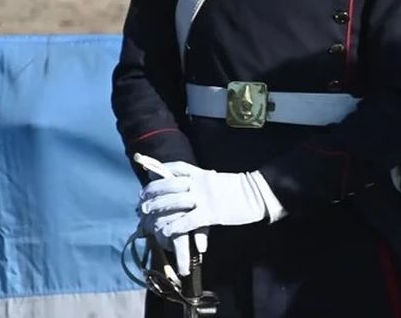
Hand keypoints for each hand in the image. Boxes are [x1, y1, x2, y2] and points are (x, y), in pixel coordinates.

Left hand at [139, 161, 269, 238]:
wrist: (258, 194)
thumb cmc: (242, 189)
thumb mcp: (220, 180)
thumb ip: (205, 182)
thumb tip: (194, 186)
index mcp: (203, 174)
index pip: (178, 168)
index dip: (161, 170)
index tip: (149, 174)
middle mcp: (200, 184)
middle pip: (169, 184)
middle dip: (152, 192)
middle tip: (142, 201)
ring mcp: (204, 198)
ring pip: (173, 201)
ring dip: (157, 209)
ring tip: (147, 216)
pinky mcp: (210, 213)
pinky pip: (186, 221)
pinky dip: (174, 227)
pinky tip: (166, 232)